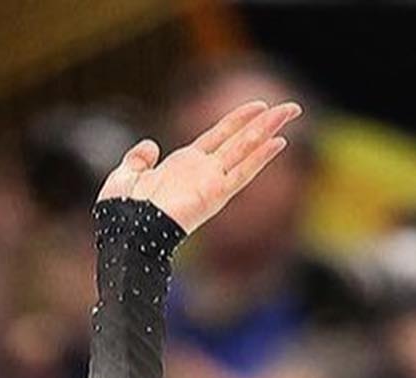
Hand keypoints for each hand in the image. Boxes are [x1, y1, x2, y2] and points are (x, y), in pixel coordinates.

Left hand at [96, 98, 302, 236]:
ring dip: (270, 130)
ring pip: (246, 149)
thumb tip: (149, 145)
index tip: (258, 107)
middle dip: (265, 122)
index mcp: (184, 166)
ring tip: (293, 111)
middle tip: (292, 107)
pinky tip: (280, 143)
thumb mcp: (126, 175)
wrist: (124, 233)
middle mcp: (202, 173)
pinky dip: (260, 158)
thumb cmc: (122, 214)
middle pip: (240, 140)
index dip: (238, 121)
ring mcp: (210, 184)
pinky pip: (242, 173)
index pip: (218, 138)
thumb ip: (138, 159)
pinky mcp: (214, 196)